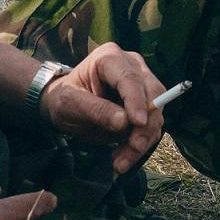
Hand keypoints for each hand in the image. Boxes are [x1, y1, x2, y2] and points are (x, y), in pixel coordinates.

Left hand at [43, 41, 166, 172]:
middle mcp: (132, 66)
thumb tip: (124, 122)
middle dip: (145, 124)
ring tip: (120, 162)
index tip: (138, 123)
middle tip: (132, 148)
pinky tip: (123, 157)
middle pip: (152, 93)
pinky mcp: (146, 105)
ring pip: (156, 113)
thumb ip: (95, 110)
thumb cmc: (64, 99)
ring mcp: (142, 85)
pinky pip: (152, 126)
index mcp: (110, 58)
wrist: (67, 107)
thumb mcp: (70, 103)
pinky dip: (141, 145)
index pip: (130, 78)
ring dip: (143, 140)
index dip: (137, 100)